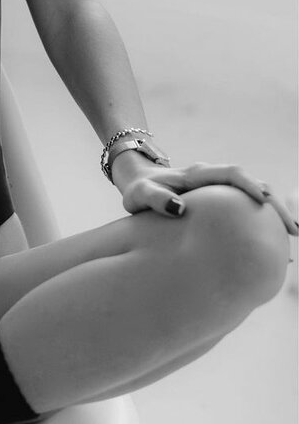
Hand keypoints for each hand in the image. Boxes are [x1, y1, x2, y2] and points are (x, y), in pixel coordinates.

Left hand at [116, 158, 298, 236]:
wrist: (139, 184)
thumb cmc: (139, 191)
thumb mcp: (139, 195)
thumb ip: (155, 199)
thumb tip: (179, 208)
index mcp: (198, 174)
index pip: (232, 174)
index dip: (250, 184)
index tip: (264, 199)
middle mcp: (214, 180)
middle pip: (254, 185)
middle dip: (275, 205)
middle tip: (293, 229)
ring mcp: (220, 192)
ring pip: (255, 198)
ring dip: (274, 215)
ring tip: (291, 241)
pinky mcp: (221, 205)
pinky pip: (246, 212)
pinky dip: (261, 225)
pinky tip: (273, 249)